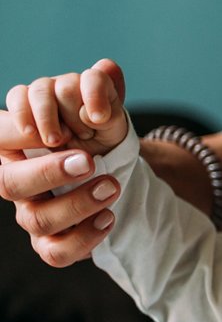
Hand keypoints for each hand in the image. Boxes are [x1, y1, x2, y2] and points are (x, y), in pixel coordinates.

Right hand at [0, 60, 126, 265]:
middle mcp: (16, 179)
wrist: (112, 175)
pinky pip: (56, 253)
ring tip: (112, 185)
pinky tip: (109, 218)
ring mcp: (32, 212)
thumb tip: (108, 68)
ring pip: (35, 220)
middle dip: (48, 172)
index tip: (54, 130)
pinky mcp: (52, 241)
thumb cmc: (95, 137)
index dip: (17, 131)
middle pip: (8, 183)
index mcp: (15, 144)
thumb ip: (101, 90)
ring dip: (77, 203)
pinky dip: (84, 238)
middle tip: (89, 160)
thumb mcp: (100, 110)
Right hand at [4, 59, 128, 153]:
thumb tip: (87, 114)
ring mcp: (45, 89)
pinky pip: (17, 96)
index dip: (95, 94)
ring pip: (40, 91)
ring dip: (48, 119)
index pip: (94, 77)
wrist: (82, 154)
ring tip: (56, 141)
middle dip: (73, 116)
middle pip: (66, 88)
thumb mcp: (114, 132)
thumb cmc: (100, 139)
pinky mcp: (24, 100)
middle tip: (84, 136)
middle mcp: (68, 82)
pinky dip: (22, 114)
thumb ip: (110, 118)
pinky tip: (31, 132)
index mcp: (95, 84)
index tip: (99, 119)